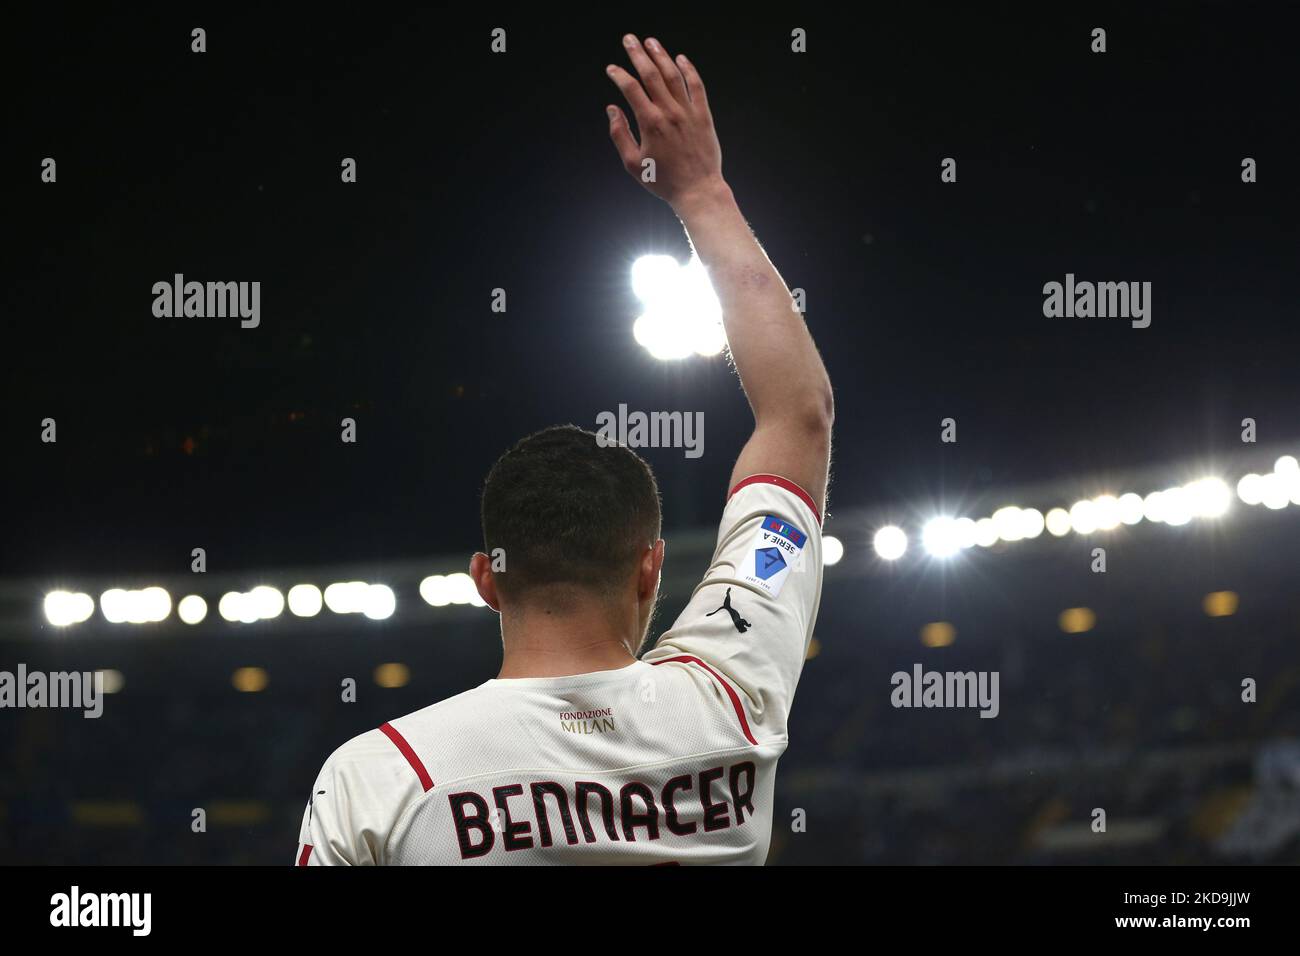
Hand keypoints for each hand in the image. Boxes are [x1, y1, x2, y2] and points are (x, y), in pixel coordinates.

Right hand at [605, 35, 723, 208]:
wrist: (697, 190)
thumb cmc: (663, 181)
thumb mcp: (633, 163)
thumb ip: (620, 134)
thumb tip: (612, 110)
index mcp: (650, 123)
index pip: (631, 89)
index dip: (619, 75)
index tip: (611, 69)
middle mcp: (669, 113)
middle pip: (651, 74)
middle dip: (638, 54)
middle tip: (629, 39)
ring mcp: (688, 112)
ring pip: (673, 75)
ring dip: (661, 56)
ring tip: (651, 42)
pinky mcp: (703, 116)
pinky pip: (697, 86)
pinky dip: (689, 70)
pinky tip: (680, 59)